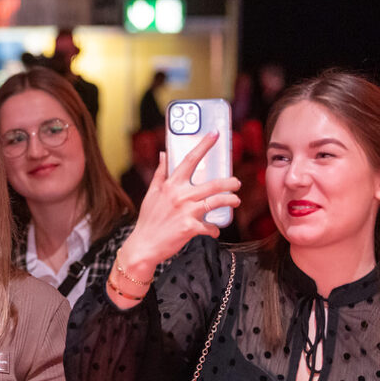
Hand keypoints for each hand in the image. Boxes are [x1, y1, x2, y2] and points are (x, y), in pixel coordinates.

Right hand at [117, 133, 241, 277]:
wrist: (143, 246)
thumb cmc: (148, 220)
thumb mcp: (151, 194)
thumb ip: (160, 173)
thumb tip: (163, 154)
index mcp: (171, 185)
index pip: (190, 160)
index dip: (204, 145)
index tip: (214, 134)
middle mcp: (180, 195)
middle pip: (213, 184)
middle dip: (230, 182)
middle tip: (236, 183)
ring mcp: (186, 212)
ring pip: (217, 202)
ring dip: (230, 201)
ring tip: (235, 201)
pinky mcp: (190, 228)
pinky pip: (210, 227)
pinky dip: (214, 229)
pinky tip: (214, 230)